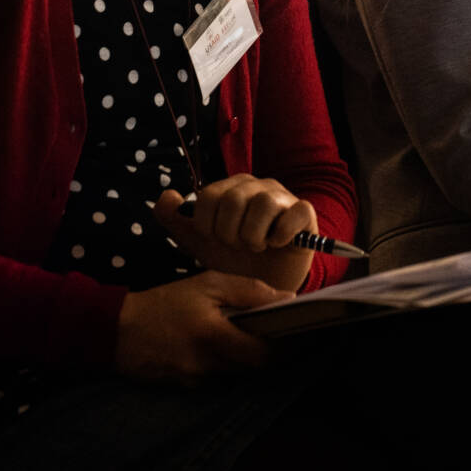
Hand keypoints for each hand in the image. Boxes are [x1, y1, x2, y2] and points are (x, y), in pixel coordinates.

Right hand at [114, 271, 284, 383]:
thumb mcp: (206, 284)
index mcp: (215, 336)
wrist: (117, 329)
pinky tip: (211, 345)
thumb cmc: (164, 302)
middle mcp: (208, 365)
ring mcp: (196, 381)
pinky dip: (221, 363)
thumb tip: (286, 298)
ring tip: (236, 334)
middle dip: (263, 351)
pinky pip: (215, 378)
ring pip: (235, 373)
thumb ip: (249, 290)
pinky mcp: (186, 388)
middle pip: (253, 368)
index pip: (263, 355)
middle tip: (269, 331)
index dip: (282, 347)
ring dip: (241, 357)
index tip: (292, 333)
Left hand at [156, 175, 317, 292]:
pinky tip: (276, 245)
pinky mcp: (304, 212)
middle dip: (229, 235)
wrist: (264, 284)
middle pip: (233, 200)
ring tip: (257, 247)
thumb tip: (166, 195)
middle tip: (238, 246)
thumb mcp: (198, 242)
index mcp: (230, 188)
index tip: (216, 240)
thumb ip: (175, 219)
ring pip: (264, 205)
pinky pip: (294, 214)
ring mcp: (282, 197)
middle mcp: (256, 186)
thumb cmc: (233, 259)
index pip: (208, 196)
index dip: (207, 226)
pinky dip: (281, 235)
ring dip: (254, 237)